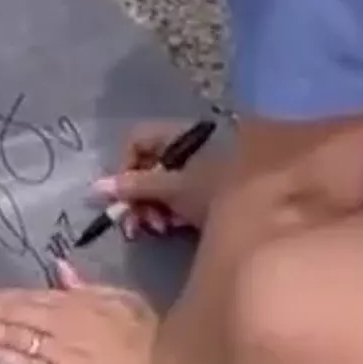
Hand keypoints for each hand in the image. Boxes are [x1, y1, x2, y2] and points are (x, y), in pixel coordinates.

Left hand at [0, 263, 199, 363]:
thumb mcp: (119, 297)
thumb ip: (86, 286)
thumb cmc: (150, 329)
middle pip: (9, 313)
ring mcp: (60, 349)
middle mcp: (60, 320)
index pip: (22, 297)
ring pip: (10, 334)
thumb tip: (59, 268)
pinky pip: (24, 363)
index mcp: (74, 300)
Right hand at [97, 120, 228, 236]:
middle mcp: (187, 144)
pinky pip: (178, 194)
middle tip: (141, 223)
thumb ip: (137, 186)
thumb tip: (96, 189)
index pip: (136, 139)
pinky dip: (171, 210)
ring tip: (160, 229)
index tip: (125, 196)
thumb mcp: (174, 188)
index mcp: (178, 134)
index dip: (125, 166)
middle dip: (139, 195)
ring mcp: (199, 165)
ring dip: (154, 207)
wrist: (266, 209)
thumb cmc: (218, 190)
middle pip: (148, 164)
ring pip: (162, 183)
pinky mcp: (208, 187)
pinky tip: (174, 227)